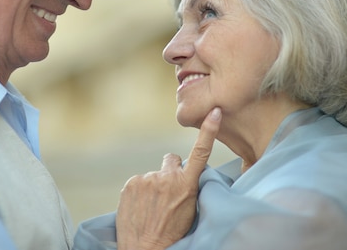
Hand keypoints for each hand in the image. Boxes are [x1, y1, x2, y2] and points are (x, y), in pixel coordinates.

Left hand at [116, 108, 221, 249]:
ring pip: (153, 174)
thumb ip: (189, 187)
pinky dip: (139, 191)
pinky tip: (141, 207)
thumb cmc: (171, 234)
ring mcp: (147, 179)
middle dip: (171, 170)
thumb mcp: (191, 210)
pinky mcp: (131, 183)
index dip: (208, 130)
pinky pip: (139, 181)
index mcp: (187, 185)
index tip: (214, 112)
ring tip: (152, 207)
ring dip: (153, 185)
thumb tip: (186, 173)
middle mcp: (168, 177)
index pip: (201, 152)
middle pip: (172, 159)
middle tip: (167, 192)